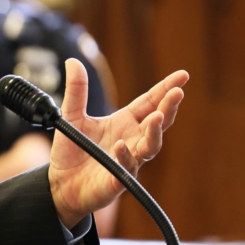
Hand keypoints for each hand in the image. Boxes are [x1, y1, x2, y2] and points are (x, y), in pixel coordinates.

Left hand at [47, 59, 187, 227]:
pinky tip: (121, 146)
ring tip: (157, 118)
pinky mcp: (118, 180)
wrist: (60, 184)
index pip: (150, 102)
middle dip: (169, 108)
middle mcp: (132, 140)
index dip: (166, 89)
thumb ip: (76, 91)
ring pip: (150, 146)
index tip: (183, 76)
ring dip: (154, 133)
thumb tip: (73, 61)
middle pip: (157, 122)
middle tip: (177, 94)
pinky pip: (126, 169)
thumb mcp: (71, 116)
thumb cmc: (72, 151)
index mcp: (125, 122)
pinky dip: (125, 157)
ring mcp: (128, 160)